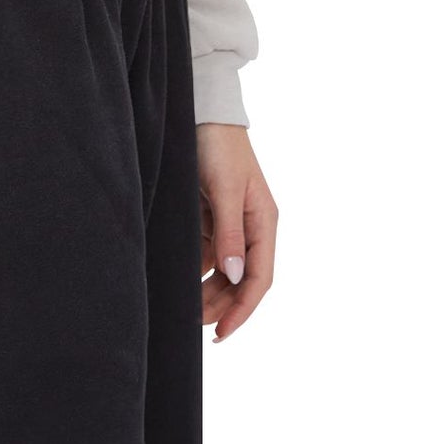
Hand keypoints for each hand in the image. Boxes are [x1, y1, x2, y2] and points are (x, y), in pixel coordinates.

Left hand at [198, 122, 275, 340]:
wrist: (201, 111)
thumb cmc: (219, 145)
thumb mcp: (226, 188)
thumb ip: (230, 232)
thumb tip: (236, 277)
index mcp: (263, 222)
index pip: (259, 277)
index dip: (243, 308)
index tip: (222, 332)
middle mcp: (250, 226)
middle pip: (240, 278)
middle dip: (221, 303)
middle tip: (196, 324)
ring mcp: (229, 221)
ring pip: (222, 268)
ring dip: (207, 289)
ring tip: (186, 307)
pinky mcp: (210, 213)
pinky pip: (205, 250)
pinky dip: (195, 267)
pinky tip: (179, 277)